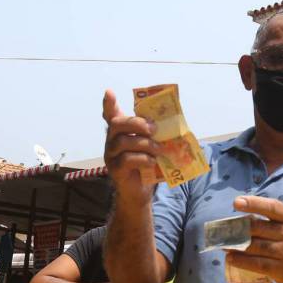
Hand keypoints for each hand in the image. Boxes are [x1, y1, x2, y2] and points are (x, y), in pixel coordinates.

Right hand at [102, 90, 158, 205]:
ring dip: (145, 143)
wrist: (140, 191)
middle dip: (136, 123)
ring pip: (123, 142)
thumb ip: (155, 133)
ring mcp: (111, 155)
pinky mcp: (115, 169)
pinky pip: (127, 159)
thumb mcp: (152, 145)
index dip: (108, 104)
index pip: (109, 114)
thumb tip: (174, 121)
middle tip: (153, 129)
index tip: (110, 92)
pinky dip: (143, 158)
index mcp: (120, 132)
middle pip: (116, 124)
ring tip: (159, 149)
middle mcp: (111, 141)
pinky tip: (152, 161)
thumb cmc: (146, 164)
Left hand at [226, 196, 282, 282]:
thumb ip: (268, 220)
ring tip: (223, 244)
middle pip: (258, 228)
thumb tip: (236, 221)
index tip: (236, 202)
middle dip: (238, 228)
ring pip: (255, 246)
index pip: (272, 207)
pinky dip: (241, 261)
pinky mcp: (280, 269)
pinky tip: (230, 258)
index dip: (254, 203)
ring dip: (235, 245)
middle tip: (222, 229)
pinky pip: (256, 264)